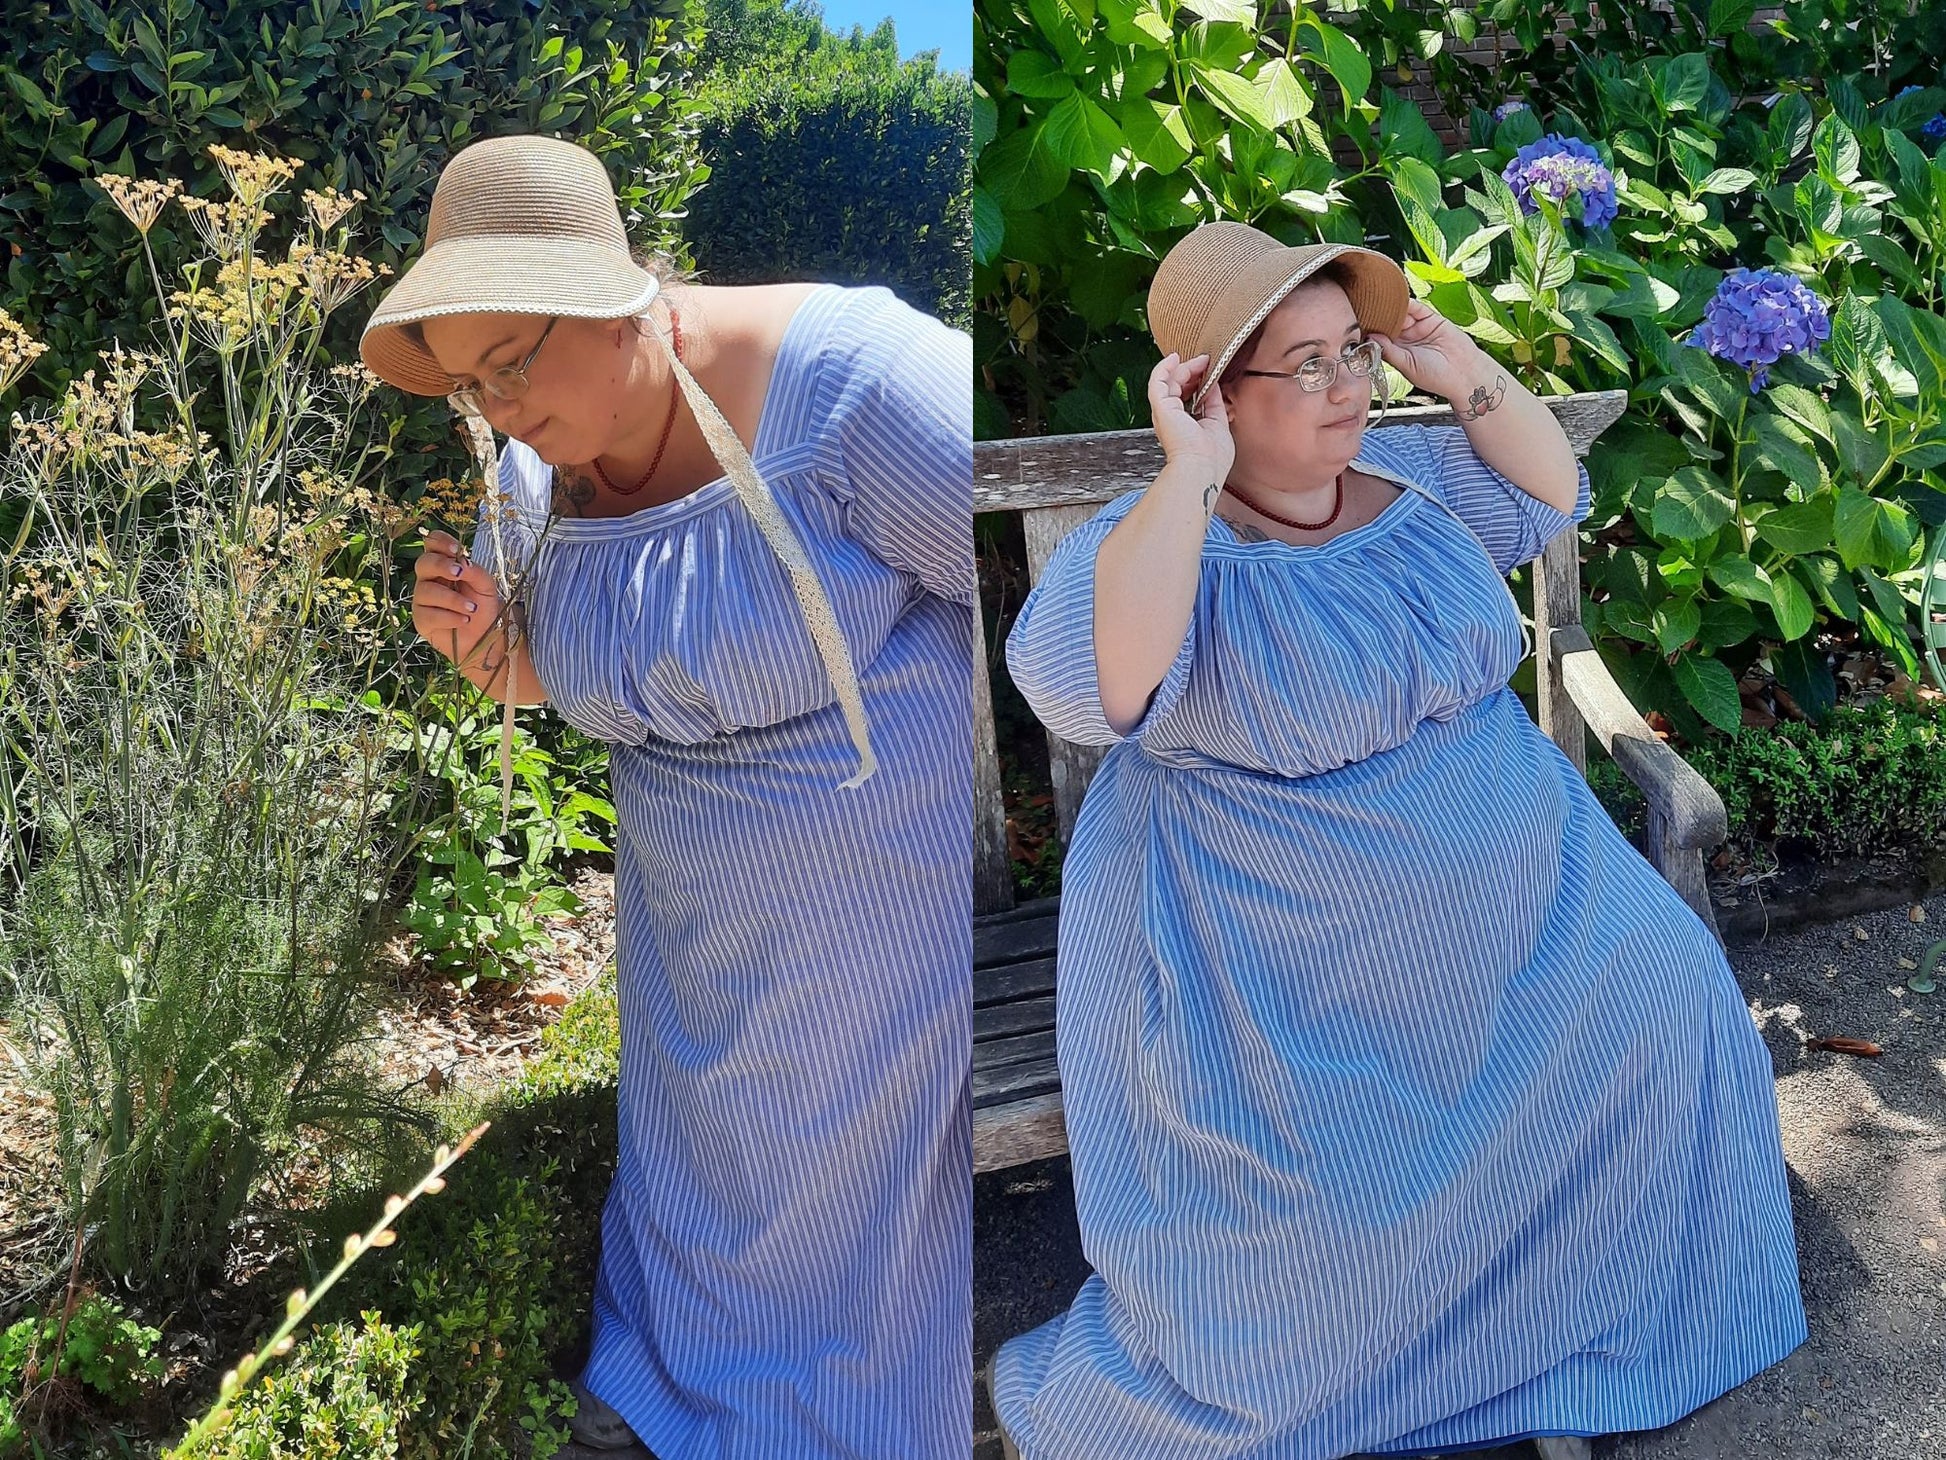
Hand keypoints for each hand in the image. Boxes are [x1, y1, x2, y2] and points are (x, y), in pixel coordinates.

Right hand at [412, 530, 506, 669]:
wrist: (485, 637)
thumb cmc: (483, 607)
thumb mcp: (486, 586)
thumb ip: (475, 571)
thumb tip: (462, 562)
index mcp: (444, 565)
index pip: (432, 544)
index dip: (440, 542)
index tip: (456, 550)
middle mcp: (429, 579)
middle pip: (423, 563)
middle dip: (441, 565)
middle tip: (459, 574)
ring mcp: (422, 599)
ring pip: (426, 590)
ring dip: (452, 599)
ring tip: (472, 608)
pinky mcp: (421, 620)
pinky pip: (428, 614)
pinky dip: (449, 617)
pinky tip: (464, 620)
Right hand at [1148, 352, 1234, 478]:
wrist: (1203, 468)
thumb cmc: (1212, 457)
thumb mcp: (1218, 423)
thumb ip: (1214, 403)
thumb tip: (1213, 384)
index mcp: (1182, 424)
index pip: (1186, 395)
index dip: (1197, 380)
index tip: (1210, 370)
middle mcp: (1170, 417)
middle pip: (1176, 385)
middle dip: (1192, 371)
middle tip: (1207, 361)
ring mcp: (1164, 412)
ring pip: (1168, 380)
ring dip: (1185, 367)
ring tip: (1201, 360)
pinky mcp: (1161, 407)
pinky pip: (1157, 381)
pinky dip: (1164, 367)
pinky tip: (1175, 358)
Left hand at [1367, 299, 1493, 401]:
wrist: (1463, 373)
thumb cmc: (1435, 377)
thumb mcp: (1407, 366)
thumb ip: (1389, 351)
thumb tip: (1371, 337)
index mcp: (1397, 353)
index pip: (1379, 338)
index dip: (1369, 332)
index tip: (1354, 325)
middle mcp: (1405, 339)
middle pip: (1387, 323)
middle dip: (1376, 317)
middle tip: (1361, 308)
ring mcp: (1418, 328)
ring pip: (1400, 314)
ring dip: (1389, 308)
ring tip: (1376, 301)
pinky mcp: (1431, 318)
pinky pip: (1416, 308)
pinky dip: (1406, 302)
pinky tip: (1395, 299)